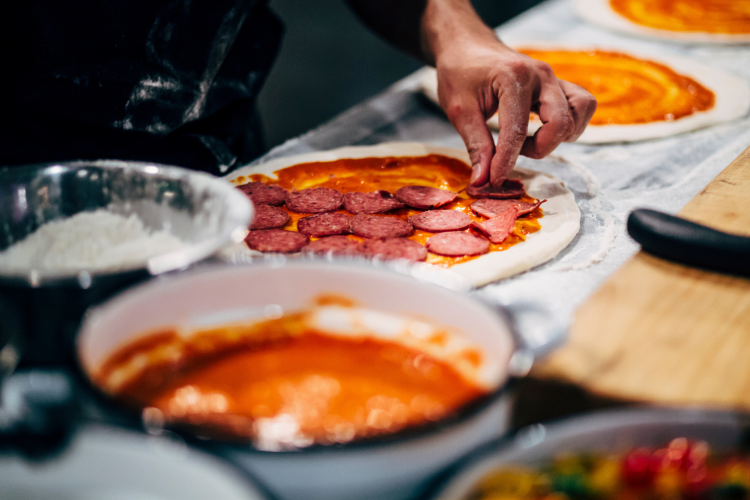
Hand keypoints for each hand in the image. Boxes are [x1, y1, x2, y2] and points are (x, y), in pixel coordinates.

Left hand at [435, 38, 596, 186]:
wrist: (467, 47)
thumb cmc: (460, 74)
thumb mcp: (459, 111)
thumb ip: (476, 146)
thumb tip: (483, 182)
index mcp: (513, 77)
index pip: (517, 129)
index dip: (506, 161)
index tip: (493, 180)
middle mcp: (541, 75)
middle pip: (560, 123)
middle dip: (538, 149)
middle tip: (510, 152)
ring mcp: (554, 78)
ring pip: (581, 111)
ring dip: (560, 136)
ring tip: (530, 140)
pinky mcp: (559, 85)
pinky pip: (582, 105)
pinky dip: (570, 124)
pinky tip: (543, 131)